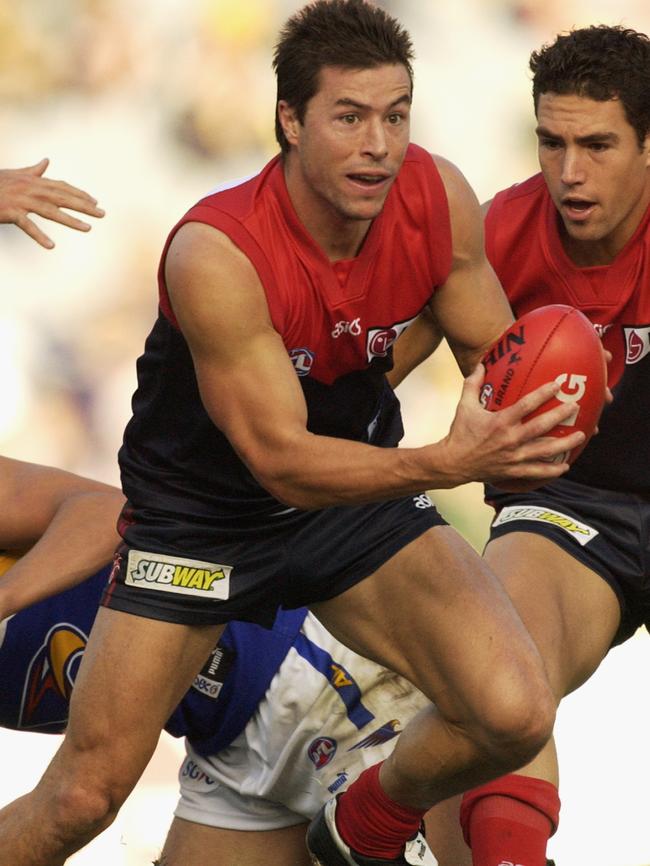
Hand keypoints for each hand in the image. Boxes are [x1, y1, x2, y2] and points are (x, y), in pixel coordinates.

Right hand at [0, 158, 104, 247]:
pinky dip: (39, 236)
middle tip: (102, 214)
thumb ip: (32, 170)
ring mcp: (21, 200)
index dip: (79, 194)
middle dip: (83, 205)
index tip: (95, 201)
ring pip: (50, 211)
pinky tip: (51, 246)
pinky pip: (27, 226)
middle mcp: (30, 189)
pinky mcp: (10, 212)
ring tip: (88, 229)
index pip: (61, 187)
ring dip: (70, 220)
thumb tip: (47, 161)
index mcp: (32, 181)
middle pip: (62, 197)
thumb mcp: (15, 174)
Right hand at [439, 363, 585, 490]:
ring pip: (545, 450)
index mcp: (500, 422)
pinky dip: (552, 470)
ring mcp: (514, 457)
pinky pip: (537, 471)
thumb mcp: (464, 406)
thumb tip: (481, 364)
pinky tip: (565, 466)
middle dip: (561, 415)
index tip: (557, 385)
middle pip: (541, 426)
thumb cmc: (459, 433)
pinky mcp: (513, 471)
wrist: (453, 463)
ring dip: (565, 443)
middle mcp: (510, 439)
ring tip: (581, 435)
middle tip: (575, 406)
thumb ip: (473, 384)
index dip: (543, 394)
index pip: (526, 405)